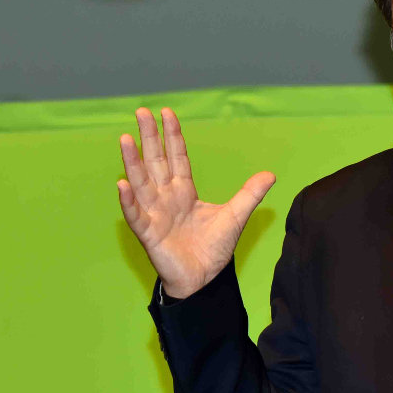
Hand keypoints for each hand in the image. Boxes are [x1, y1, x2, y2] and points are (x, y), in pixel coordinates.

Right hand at [117, 107, 276, 298]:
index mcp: (184, 190)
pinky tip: (122, 185)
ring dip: (132, 162)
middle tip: (141, 112)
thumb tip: (270, 174)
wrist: (203, 280)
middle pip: (155, 161)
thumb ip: (249, 194)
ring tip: (125, 139)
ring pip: (141, 183)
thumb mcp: (235, 217)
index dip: (172, 135)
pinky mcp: (149, 234)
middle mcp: (166, 197)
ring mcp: (155, 214)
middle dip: (149, 137)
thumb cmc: (213, 249)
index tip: (166, 112)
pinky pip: (136, 215)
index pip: (177, 157)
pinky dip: (128, 201)